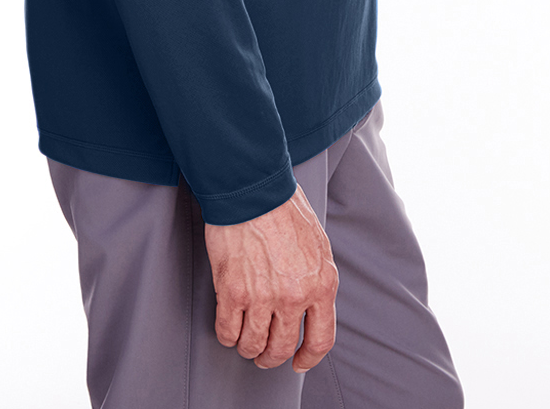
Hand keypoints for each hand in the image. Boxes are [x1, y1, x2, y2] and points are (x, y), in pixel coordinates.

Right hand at [203, 182, 337, 372]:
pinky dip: (227, 335)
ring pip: (253, 345)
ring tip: (245, 341)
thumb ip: (316, 279)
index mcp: (321, 284)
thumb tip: (311, 304)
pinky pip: (228, 331)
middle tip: (264, 354)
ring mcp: (263, 297)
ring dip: (248, 347)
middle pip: (282, 348)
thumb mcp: (317, 245)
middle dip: (271, 357)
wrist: (252, 188)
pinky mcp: (233, 291)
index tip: (299, 362)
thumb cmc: (282, 207)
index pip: (321, 339)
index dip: (308, 358)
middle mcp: (295, 296)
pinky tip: (229, 328)